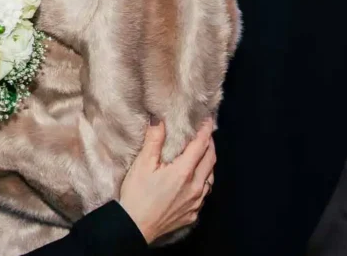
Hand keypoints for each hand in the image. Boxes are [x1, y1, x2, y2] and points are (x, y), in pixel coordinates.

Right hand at [117, 118, 215, 243]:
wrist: (135, 227)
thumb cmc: (137, 194)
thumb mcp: (142, 164)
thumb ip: (154, 141)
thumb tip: (159, 120)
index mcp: (184, 172)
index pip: (201, 146)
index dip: (205, 131)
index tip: (207, 119)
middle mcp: (195, 187)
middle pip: (210, 160)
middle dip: (210, 144)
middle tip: (206, 133)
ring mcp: (196, 202)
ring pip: (210, 177)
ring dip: (209, 163)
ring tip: (203, 154)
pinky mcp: (193, 213)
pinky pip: (205, 193)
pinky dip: (204, 180)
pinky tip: (197, 179)